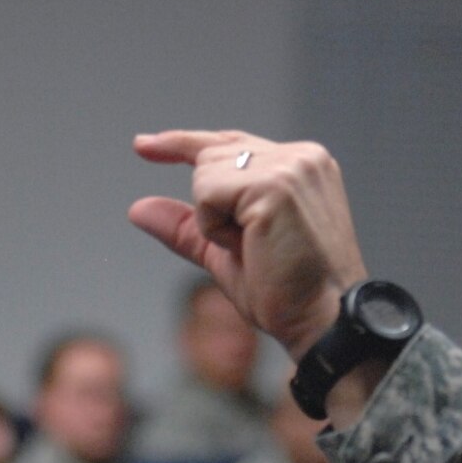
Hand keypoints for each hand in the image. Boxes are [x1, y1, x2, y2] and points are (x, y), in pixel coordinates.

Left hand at [130, 131, 368, 358]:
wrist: (324, 321)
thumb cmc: (287, 293)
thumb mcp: (226, 252)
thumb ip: (187, 226)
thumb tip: (137, 208)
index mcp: (301, 164)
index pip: (231, 142)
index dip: (183, 143)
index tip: (143, 144)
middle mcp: (301, 156)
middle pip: (210, 157)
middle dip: (211, 207)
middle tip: (254, 248)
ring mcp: (290, 167)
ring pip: (205, 173)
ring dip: (214, 220)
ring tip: (259, 248)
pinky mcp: (275, 186)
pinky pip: (208, 193)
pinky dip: (215, 227)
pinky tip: (252, 246)